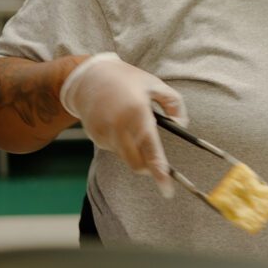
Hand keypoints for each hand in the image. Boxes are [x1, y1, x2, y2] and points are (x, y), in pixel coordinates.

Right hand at [60, 52, 186, 197]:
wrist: (87, 77)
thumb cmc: (126, 79)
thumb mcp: (155, 84)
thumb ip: (174, 103)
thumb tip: (181, 124)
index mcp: (136, 112)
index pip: (150, 148)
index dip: (159, 171)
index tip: (167, 190)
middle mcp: (118, 126)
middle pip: (137, 163)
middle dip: (149, 167)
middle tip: (157, 162)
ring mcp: (104, 133)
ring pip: (126, 156)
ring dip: (135, 150)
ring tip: (132, 124)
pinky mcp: (95, 137)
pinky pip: (115, 149)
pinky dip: (123, 143)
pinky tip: (119, 123)